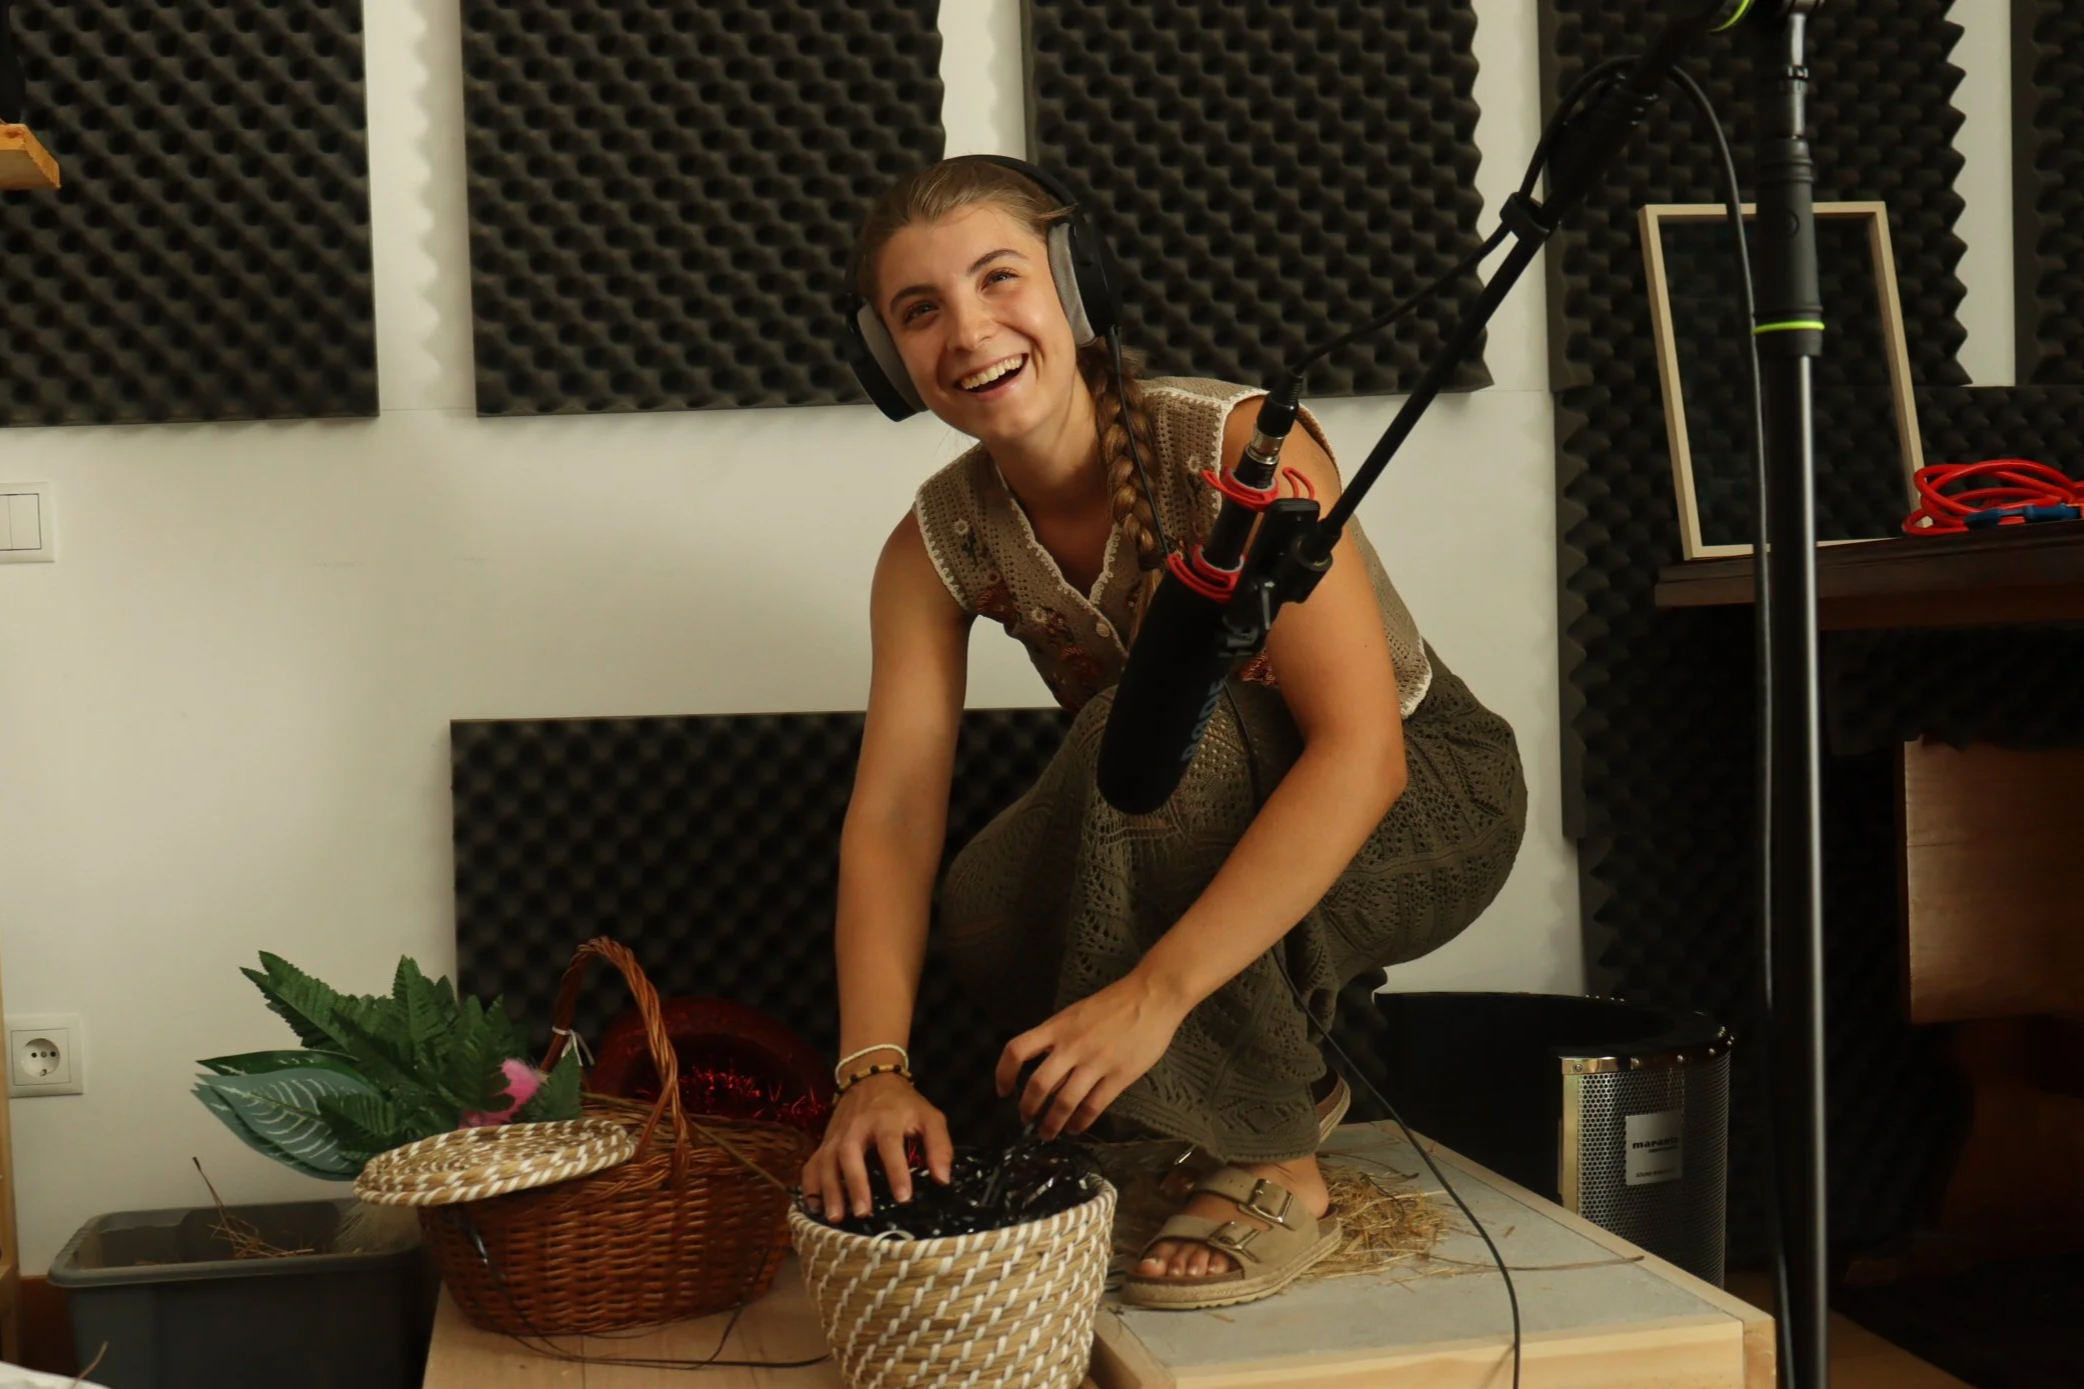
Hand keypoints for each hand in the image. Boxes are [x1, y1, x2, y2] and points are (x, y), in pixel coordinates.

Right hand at [800, 1073, 952, 1219]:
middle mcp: (857, 1127)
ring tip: (836, 1218)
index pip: (890, 1145)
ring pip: (827, 1162)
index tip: (903, 1198)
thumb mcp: (930, 1117)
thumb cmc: (904, 1104)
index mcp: (886, 1119)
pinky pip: (812, 1165)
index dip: (896, 1171)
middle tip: (862, 1213)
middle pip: (850, 1154)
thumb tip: (943, 1180)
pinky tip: (814, 1208)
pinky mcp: (824, 1143)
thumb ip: (939, 1147)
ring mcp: (836, 1135)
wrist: (871, 1078)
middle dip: (855, 1184)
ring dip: (830, 1190)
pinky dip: (810, 1187)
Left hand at [995, 971, 1188, 1139]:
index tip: (1003, 1090)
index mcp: (1057, 1027)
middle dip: (1028, 1107)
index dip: (1004, 1073)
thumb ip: (1058, 1038)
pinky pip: (1093, 1106)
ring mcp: (1096, 1062)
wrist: (1152, 997)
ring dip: (1052, 1122)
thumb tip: (1043, 1068)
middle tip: (1027, 1119)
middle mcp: (1071, 1046)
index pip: (1017, 1050)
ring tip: (1048, 1133)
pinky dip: (1080, 1122)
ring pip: (1065, 1101)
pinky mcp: (1119, 1076)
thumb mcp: (1076, 1014)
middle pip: (1039, 1084)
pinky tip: (1076, 1128)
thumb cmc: (1114, 1003)